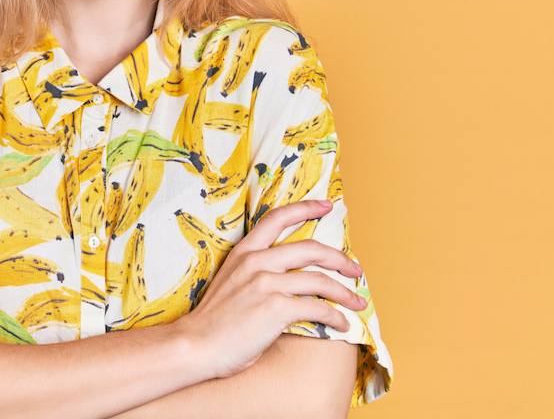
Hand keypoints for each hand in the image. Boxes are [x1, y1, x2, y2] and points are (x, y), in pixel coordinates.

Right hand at [175, 199, 366, 380]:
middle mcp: (256, 262)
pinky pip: (317, 308)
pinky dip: (336, 317)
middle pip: (310, 248)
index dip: (306, 208)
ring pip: (320, 280)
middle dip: (339, 258)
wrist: (195, 346)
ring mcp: (266, 284)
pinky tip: (342, 325)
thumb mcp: (230, 283)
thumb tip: (287, 278)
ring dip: (345, 292)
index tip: (327, 206)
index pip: (277, 218)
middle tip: (355, 269)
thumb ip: (256, 273)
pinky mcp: (275, 308)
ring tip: (358, 302)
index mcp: (244, 252)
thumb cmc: (214, 323)